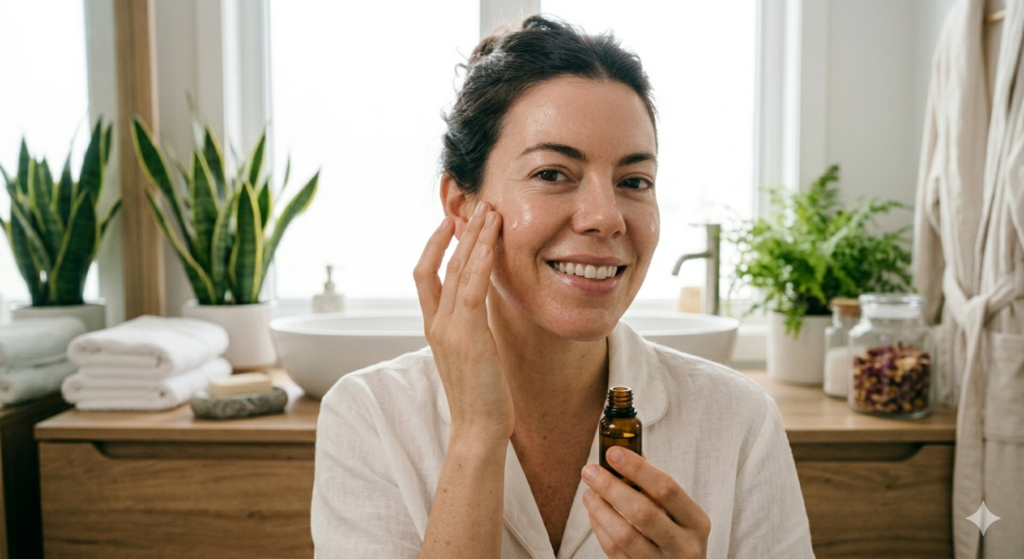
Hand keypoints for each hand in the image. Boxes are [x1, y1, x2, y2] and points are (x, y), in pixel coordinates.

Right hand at [413, 202, 512, 441]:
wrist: (478, 430)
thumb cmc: (481, 397)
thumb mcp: (472, 354)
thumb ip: (471, 327)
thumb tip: (482, 304)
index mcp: (434, 327)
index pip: (426, 275)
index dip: (435, 245)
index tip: (451, 222)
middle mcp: (437, 324)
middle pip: (441, 265)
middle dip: (460, 232)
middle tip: (477, 205)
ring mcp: (450, 330)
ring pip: (456, 271)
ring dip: (474, 238)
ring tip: (489, 212)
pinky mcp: (469, 337)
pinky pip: (472, 291)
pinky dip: (480, 264)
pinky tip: (490, 243)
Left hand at [581, 447, 710, 557]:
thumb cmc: (678, 537)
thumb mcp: (680, 514)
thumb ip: (656, 487)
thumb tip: (624, 453)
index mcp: (695, 521)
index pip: (666, 488)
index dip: (637, 469)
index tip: (613, 453)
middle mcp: (683, 545)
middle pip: (642, 512)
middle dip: (611, 487)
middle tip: (590, 471)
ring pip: (625, 535)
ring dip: (601, 509)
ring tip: (588, 492)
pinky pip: (614, 551)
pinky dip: (600, 529)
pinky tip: (594, 514)